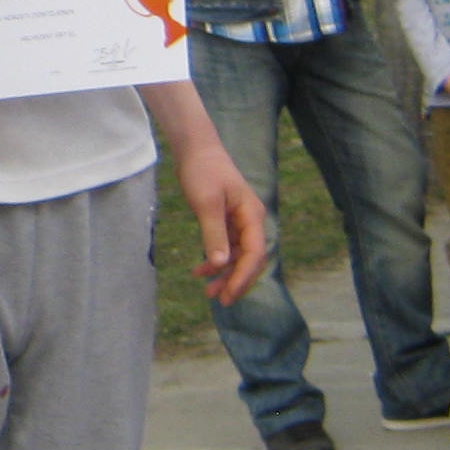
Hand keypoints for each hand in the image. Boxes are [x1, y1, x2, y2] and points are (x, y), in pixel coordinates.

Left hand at [170, 133, 271, 304]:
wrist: (195, 148)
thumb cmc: (202, 171)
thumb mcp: (206, 204)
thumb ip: (214, 234)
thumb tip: (221, 264)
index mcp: (252, 215)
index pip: (255, 254)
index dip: (243, 277)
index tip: (229, 295)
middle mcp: (250, 220)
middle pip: (250, 258)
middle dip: (237, 280)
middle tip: (221, 301)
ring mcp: (239, 220)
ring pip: (237, 255)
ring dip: (225, 273)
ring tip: (208, 291)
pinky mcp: (226, 219)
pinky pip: (226, 246)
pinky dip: (216, 259)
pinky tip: (201, 270)